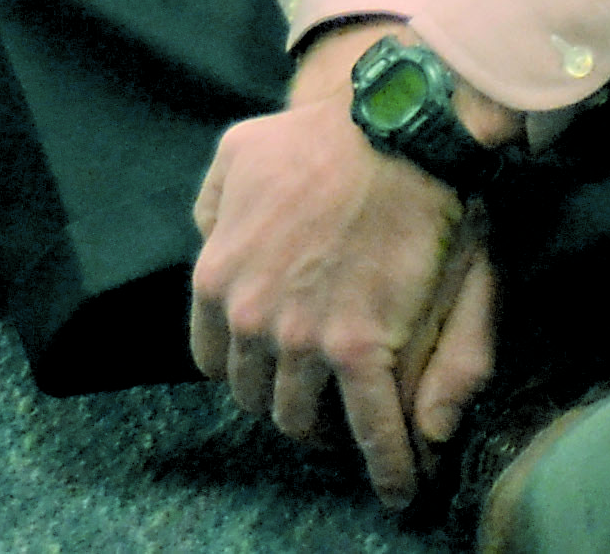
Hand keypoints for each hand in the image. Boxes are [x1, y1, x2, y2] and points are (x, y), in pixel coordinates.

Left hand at [187, 26, 507, 508]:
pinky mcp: (359, 347)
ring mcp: (303, 338)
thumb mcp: (239, 151)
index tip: (274, 368)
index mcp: (216, 274)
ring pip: (301, 416)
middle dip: (284, 401)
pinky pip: (368, 423)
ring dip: (326, 432)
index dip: (247, 368)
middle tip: (317, 399)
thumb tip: (210, 240)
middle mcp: (250, 316)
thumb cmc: (325, 133)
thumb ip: (212, 202)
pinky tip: (399, 483)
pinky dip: (385, 461)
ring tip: (352, 435)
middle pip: (255, 394)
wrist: (396, 126)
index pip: (216, 358)